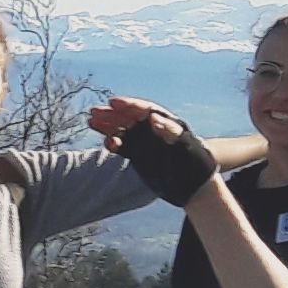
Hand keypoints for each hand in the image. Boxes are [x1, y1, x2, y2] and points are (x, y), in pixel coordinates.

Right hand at [91, 97, 212, 203]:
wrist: (194, 184)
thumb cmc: (196, 162)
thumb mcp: (186, 146)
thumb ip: (170, 131)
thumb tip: (153, 118)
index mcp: (165, 122)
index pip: (144, 110)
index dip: (128, 105)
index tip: (113, 102)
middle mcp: (153, 129)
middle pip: (129, 118)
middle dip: (111, 114)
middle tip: (94, 112)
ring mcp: (145, 142)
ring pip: (123, 130)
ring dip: (107, 126)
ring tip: (91, 121)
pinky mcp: (139, 154)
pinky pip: (124, 146)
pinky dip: (114, 143)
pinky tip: (106, 142)